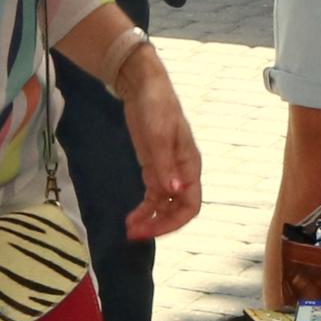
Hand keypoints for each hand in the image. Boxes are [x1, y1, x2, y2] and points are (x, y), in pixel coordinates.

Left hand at [115, 46, 204, 240]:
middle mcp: (181, 172)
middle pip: (177, 210)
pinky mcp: (153, 168)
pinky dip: (144, 208)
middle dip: (158, 224)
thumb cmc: (157, 106)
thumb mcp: (159, 134)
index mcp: (189, 165)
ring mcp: (167, 171)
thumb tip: (175, 190)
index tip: (153, 229)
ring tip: (129, 229)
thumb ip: (165, 164)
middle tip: (134, 234)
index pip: (191, 204)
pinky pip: (153, 196)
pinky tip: (131, 216)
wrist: (143, 86)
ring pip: (164, 206)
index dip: (174, 221)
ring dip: (150, 220)